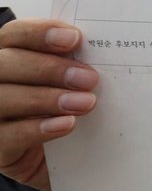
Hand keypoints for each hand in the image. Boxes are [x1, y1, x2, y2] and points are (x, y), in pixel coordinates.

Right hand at [0, 19, 98, 190]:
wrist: (64, 157)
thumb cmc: (68, 107)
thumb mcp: (71, 83)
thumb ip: (75, 63)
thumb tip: (103, 47)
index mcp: (9, 55)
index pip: (15, 34)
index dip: (40, 33)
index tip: (74, 39)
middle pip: (6, 64)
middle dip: (49, 69)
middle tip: (89, 78)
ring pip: (4, 98)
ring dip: (48, 99)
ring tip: (85, 103)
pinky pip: (9, 135)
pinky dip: (39, 128)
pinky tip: (67, 124)